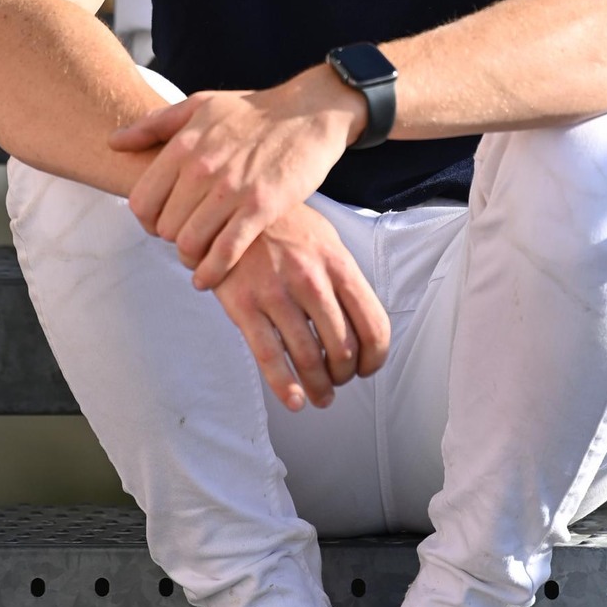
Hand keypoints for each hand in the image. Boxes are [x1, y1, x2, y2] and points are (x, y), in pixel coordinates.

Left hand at [110, 67, 364, 287]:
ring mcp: (231, 189)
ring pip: (189, 244)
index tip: (161, 222)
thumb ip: (154, 124)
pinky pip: (225, 252)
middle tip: (186, 237)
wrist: (308, 112)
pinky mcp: (261, 207)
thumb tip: (113, 142)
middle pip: (164, 227)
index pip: (141, 201)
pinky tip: (210, 277)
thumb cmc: (252, 110)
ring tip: (198, 257)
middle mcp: (202, 167)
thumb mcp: (200, 105)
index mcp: (184, 144)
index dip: (146, 220)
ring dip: (190, 258)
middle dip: (171, 238)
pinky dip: (212, 272)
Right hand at [214, 203, 390, 412]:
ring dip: (319, 387)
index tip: (368, 368)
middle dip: (344, 375)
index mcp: (338, 263)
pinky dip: (284, 386)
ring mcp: (276, 292)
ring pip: (309, 358)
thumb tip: (362, 323)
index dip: (375, 358)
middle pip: (343, 347)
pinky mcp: (244, 305)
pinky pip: (269, 356)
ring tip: (320, 396)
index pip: (373, 324)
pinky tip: (293, 400)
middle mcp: (311, 279)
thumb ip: (343, 279)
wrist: (232, 206)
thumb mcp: (325, 239)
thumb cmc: (283, 225)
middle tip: (338, 381)